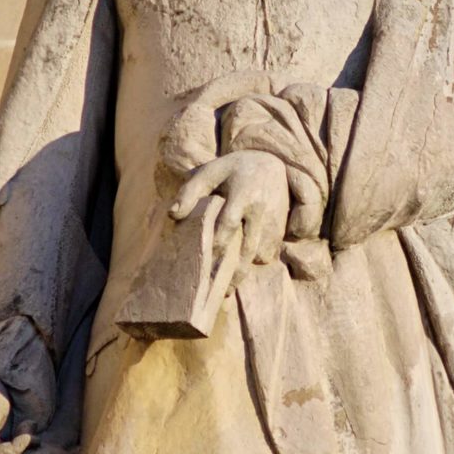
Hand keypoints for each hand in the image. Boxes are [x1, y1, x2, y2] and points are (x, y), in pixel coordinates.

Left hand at [170, 150, 288, 285]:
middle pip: (248, 247)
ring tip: (227, 288)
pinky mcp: (280, 228)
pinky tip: (241, 272)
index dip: (218, 244)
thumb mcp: (210, 171)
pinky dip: (256, 264)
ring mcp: (274, 221)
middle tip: (220, 291)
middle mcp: (261, 209)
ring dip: (245, 271)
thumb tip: (173, 215)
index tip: (205, 263)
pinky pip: (270, 253)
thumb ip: (190, 191)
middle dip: (235, 271)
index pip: (229, 223)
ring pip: (260, 254)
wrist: (271, 163)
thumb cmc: (233, 169)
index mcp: (243, 193)